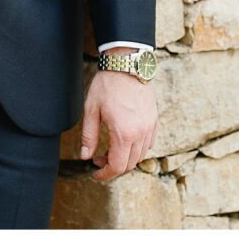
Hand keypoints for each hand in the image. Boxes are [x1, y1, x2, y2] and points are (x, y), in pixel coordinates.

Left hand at [79, 64, 157, 180]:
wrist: (127, 64)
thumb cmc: (107, 84)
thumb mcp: (91, 109)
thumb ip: (89, 135)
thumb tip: (85, 156)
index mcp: (123, 133)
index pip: (117, 166)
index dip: (105, 174)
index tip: (96, 173)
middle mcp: (140, 134)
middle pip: (130, 164)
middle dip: (113, 166)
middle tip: (99, 158)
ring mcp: (149, 127)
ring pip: (140, 155)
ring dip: (126, 158)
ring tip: (111, 149)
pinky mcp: (153, 120)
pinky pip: (148, 143)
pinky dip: (137, 148)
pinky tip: (125, 140)